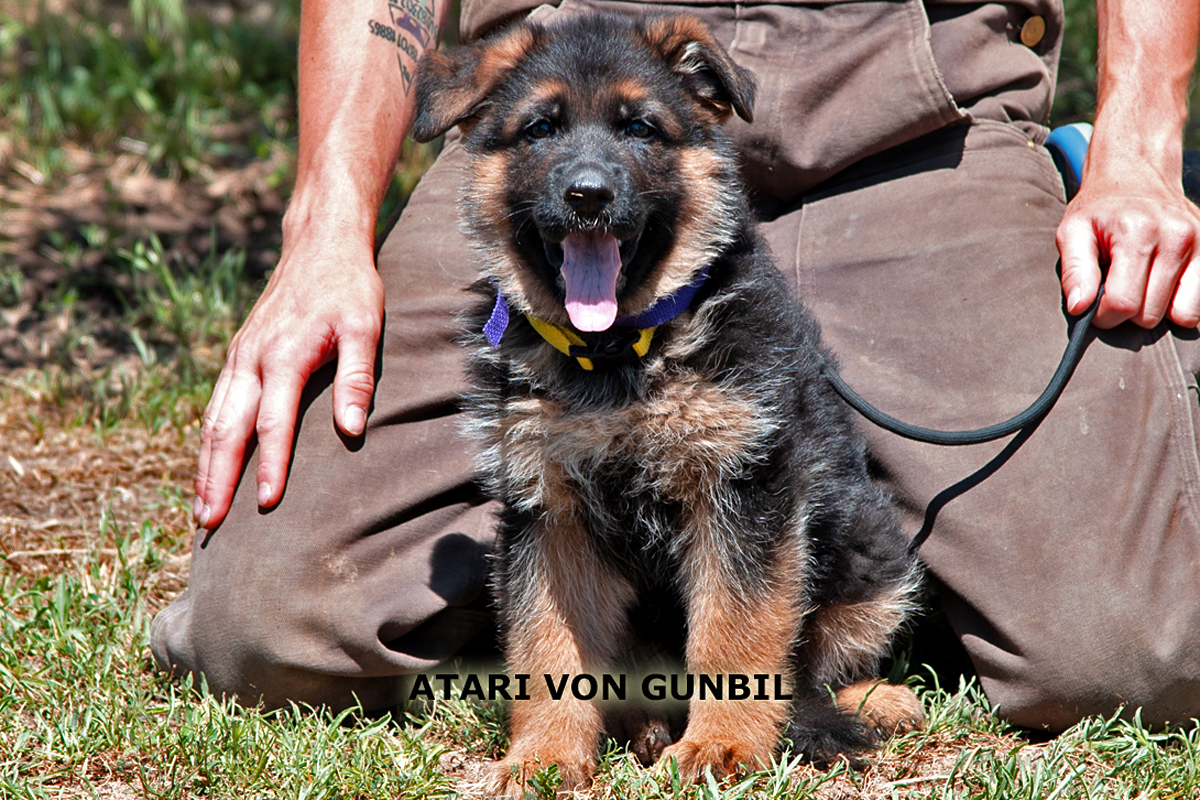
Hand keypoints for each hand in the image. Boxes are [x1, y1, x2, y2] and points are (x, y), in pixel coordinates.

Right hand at [194, 233, 383, 529]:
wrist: (320, 245)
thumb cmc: (350, 288)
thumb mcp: (365, 325)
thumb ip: (356, 376)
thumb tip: (351, 429)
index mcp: (283, 355)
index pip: (273, 422)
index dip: (269, 465)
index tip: (266, 503)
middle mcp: (252, 359)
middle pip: (227, 428)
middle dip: (217, 478)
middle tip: (210, 524)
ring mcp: (239, 357)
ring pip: (213, 420)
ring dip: (205, 466)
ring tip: (202, 511)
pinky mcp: (238, 356)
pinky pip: (216, 406)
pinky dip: (208, 442)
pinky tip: (209, 469)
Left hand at [1057, 158, 1199, 328]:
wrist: (1137, 176)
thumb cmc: (1101, 210)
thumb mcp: (1072, 232)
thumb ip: (1074, 271)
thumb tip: (1080, 307)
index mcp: (1138, 232)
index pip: (1123, 303)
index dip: (1103, 315)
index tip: (1095, 305)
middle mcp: (1176, 237)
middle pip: (1150, 314)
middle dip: (1128, 312)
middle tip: (1117, 287)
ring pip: (1180, 315)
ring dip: (1156, 309)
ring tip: (1140, 284)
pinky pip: (1199, 306)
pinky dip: (1179, 304)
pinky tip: (1161, 284)